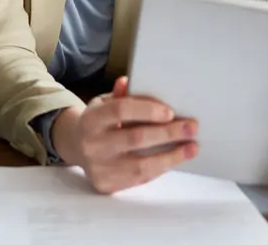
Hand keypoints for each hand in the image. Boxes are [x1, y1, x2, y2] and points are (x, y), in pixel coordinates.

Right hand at [50, 77, 197, 193]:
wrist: (75, 146)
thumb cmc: (98, 120)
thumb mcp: (104, 102)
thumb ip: (120, 94)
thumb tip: (131, 81)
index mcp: (92, 119)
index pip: (120, 111)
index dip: (147, 110)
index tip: (170, 112)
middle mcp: (93, 144)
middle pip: (135, 138)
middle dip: (168, 133)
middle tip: (192, 128)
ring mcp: (98, 167)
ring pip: (140, 165)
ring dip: (171, 156)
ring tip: (192, 148)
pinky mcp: (106, 185)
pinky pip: (139, 178)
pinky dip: (160, 168)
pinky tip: (174, 159)